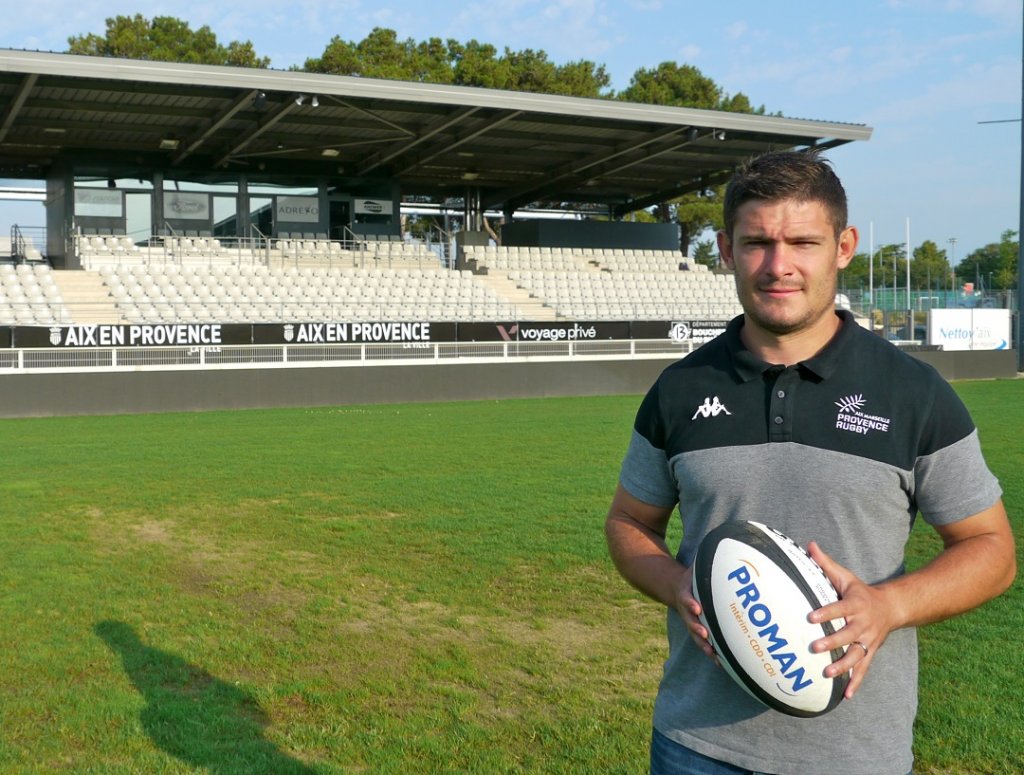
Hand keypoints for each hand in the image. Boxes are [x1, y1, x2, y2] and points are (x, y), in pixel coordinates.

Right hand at [675, 565, 718, 664]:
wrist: (674, 587)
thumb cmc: (692, 575)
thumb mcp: (695, 563)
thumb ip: (708, 557)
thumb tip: (726, 540)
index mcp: (685, 592)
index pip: (686, 598)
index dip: (690, 603)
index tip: (697, 608)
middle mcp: (687, 608)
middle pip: (689, 620)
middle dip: (697, 628)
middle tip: (705, 634)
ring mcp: (690, 620)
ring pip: (696, 635)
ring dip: (703, 645)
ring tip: (712, 654)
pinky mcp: (698, 628)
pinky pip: (703, 642)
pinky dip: (710, 651)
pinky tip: (721, 662)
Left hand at [806, 541, 897, 698]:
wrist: (892, 607)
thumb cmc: (860, 591)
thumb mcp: (845, 576)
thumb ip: (825, 563)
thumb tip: (809, 544)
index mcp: (855, 604)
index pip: (839, 608)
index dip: (825, 612)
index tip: (810, 616)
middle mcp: (862, 624)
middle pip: (847, 634)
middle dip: (832, 641)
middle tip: (815, 647)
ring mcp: (867, 640)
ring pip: (856, 655)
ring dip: (843, 665)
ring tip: (827, 673)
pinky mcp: (869, 652)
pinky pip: (863, 669)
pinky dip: (855, 682)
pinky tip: (846, 695)